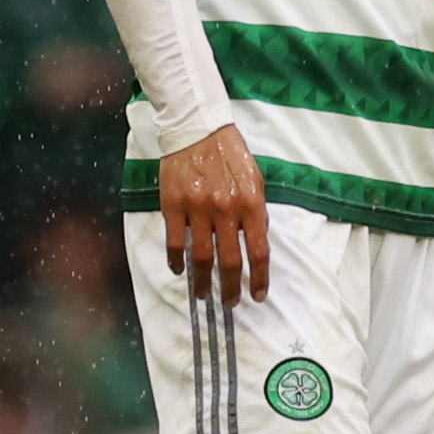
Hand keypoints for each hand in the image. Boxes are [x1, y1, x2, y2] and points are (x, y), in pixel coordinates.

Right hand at [161, 124, 267, 305]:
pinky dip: (177, 261)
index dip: (260, 277)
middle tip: (231, 303)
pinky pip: (175, 242)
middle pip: (230, 260)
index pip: (259, 251)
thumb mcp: (256, 180)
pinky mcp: (173, 206)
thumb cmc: (231, 155)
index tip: (258, 295)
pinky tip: (179, 271)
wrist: (198, 130)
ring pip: (201, 257)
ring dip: (203, 281)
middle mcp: (225, 210)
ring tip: (204, 296)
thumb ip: (257, 211)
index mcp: (251, 204)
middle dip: (231, 288)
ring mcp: (197, 209)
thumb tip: (258, 240)